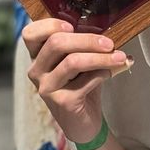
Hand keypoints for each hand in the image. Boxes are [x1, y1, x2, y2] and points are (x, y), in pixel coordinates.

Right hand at [22, 18, 132, 142]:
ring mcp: (47, 88)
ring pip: (73, 61)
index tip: (72, 25)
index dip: (50, 25)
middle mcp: (37, 71)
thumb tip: (108, 29)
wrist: (84, 123)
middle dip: (87, 40)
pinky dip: (103, 73)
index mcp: (38, 57)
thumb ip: (83, 46)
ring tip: (120, 57)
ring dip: (101, 57)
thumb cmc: (81, 86)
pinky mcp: (62, 102)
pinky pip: (86, 80)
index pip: (30, 34)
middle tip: (110, 43)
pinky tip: (110, 73)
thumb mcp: (79, 63)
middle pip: (56, 43)